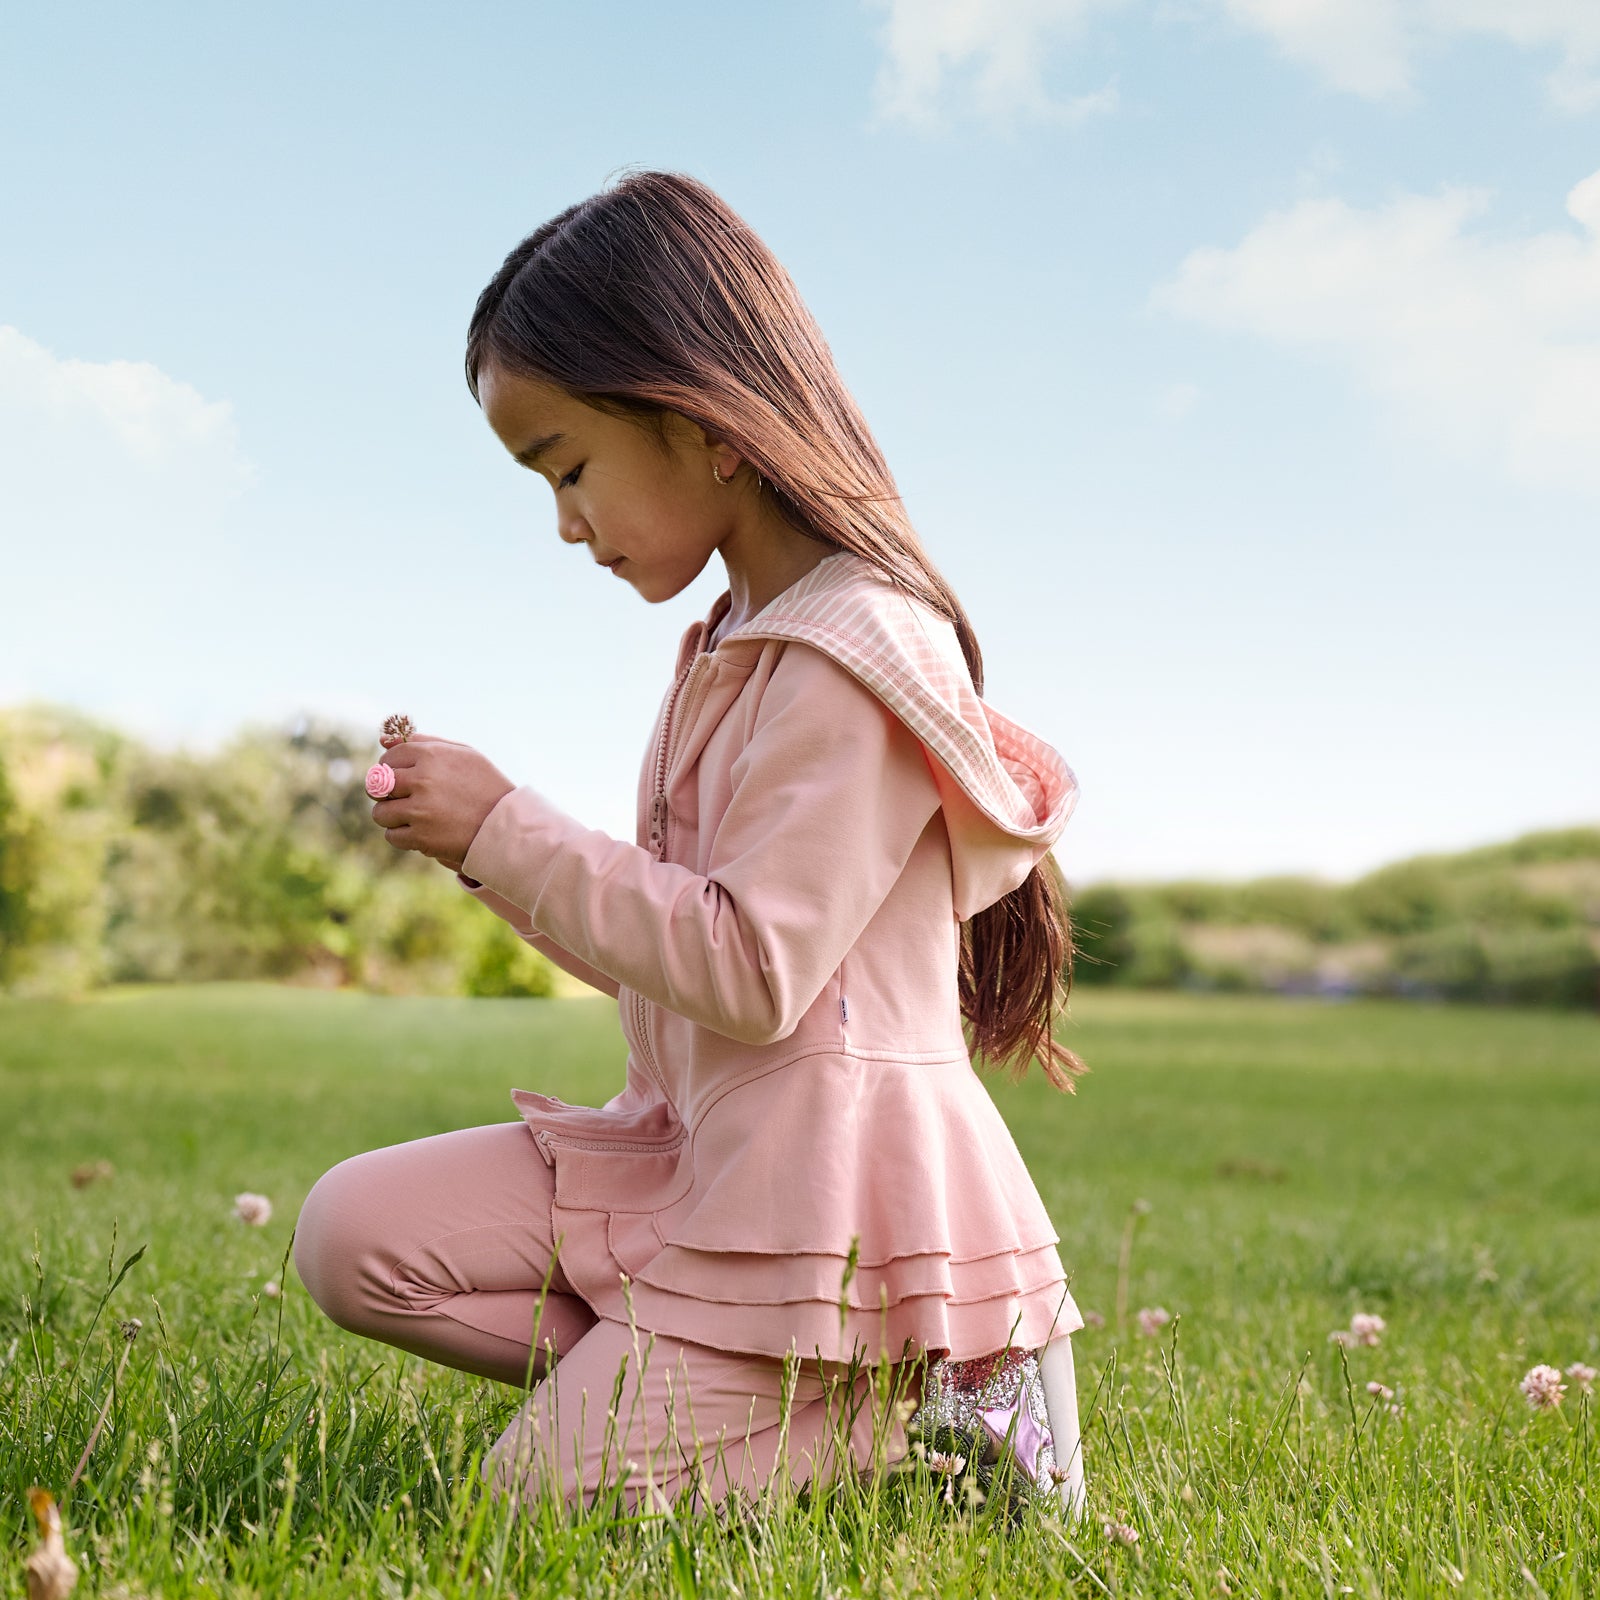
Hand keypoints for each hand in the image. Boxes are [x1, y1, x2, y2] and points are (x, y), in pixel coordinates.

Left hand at [368, 732, 514, 869]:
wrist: (508, 825)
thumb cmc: (485, 785)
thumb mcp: (463, 754)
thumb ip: (424, 743)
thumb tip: (383, 740)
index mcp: (431, 755)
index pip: (388, 759)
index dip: (393, 770)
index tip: (403, 779)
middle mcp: (422, 780)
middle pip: (378, 785)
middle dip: (389, 793)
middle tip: (405, 799)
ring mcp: (421, 810)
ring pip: (381, 812)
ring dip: (393, 816)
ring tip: (415, 817)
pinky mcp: (422, 837)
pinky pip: (392, 835)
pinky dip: (403, 836)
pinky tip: (421, 831)